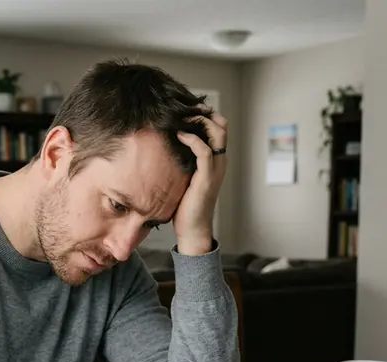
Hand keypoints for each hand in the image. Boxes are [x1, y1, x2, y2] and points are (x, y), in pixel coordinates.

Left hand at [173, 108, 228, 255]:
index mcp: (215, 159)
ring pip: (217, 134)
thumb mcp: (183, 175)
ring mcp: (215, 169)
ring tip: (182, 117)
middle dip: (203, 112)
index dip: (205, 114)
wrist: (192, 228)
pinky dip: (193, 140)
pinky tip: (180, 135)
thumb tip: (165, 143)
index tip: (186, 107)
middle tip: (184, 107)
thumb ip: (181, 159)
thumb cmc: (184, 204)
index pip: (219, 127)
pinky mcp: (207, 177)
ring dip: (199, 121)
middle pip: (221, 125)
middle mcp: (219, 161)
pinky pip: (205, 152)